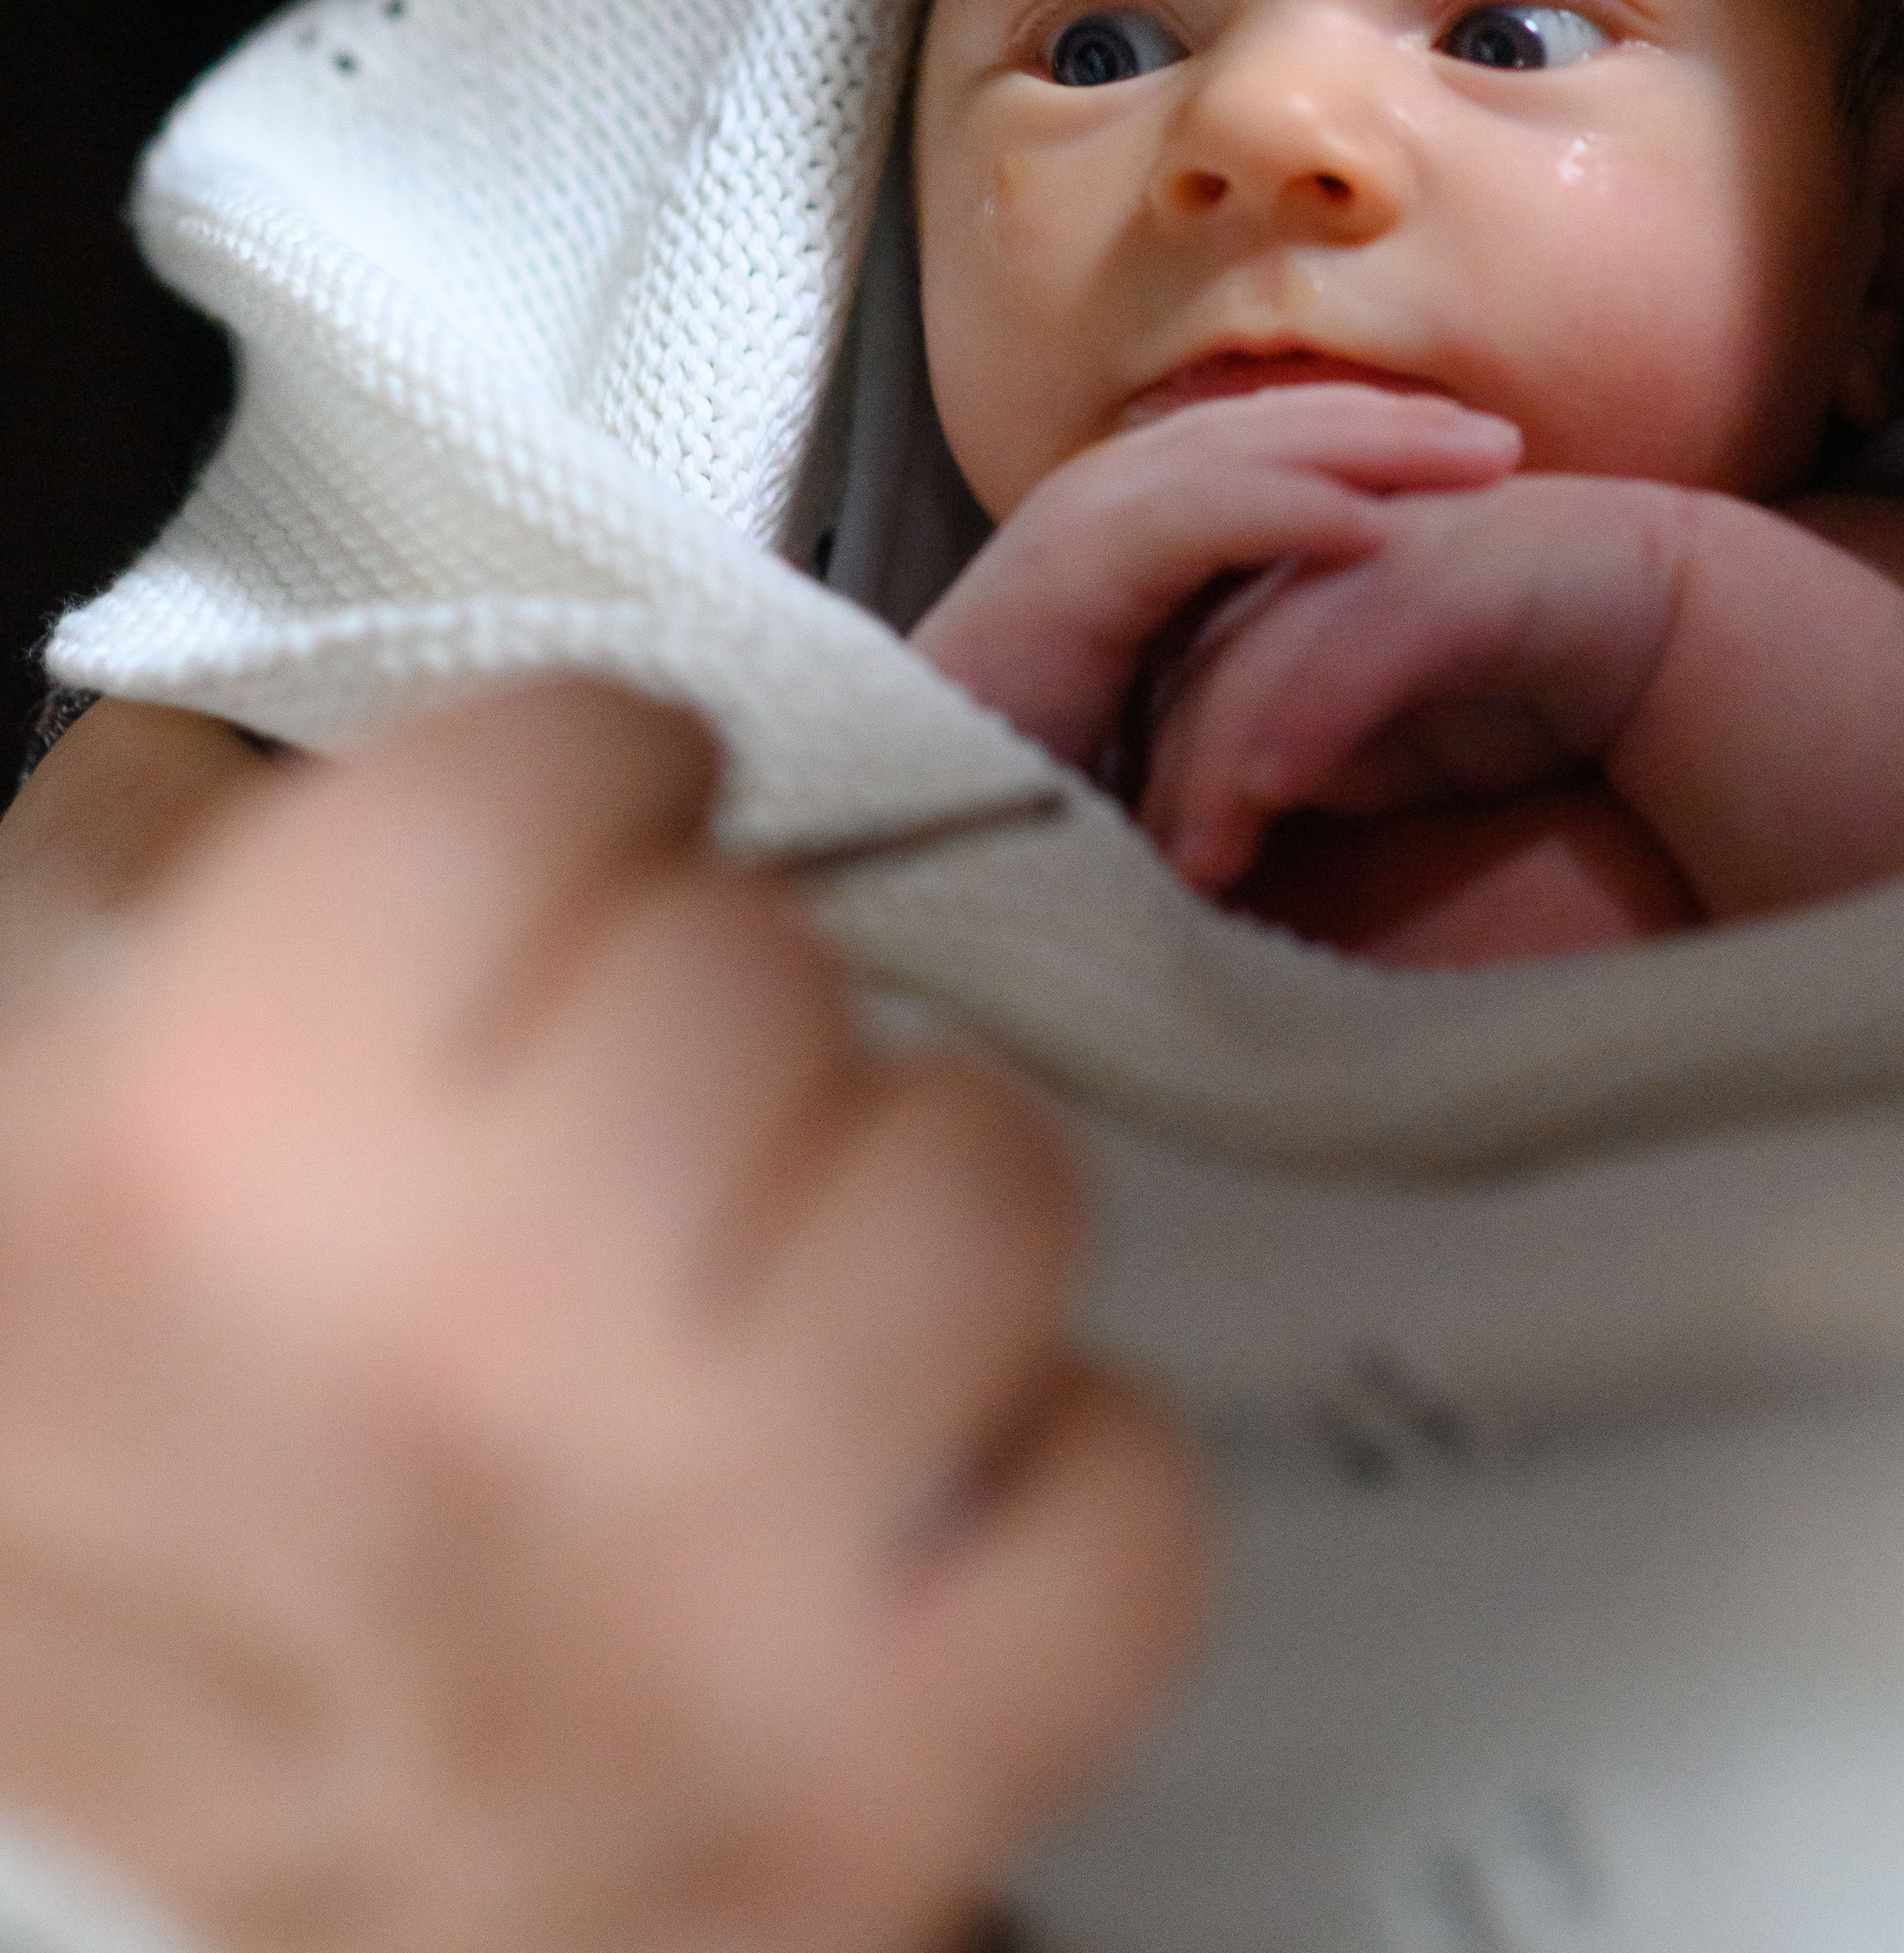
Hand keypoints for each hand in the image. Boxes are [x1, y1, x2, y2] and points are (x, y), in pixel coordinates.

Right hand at [0, 685, 1203, 1952]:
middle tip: (630, 1093)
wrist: (31, 1923)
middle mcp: (474, 1344)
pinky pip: (1121, 1507)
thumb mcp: (42, 1088)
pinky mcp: (855, 1801)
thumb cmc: (67, 1475)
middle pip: (771, 960)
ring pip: (984, 1177)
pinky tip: (904, 1455)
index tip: (599, 823)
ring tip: (770, 1262)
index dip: (592, 779)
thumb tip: (537, 743)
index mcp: (234, 1131)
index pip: (583, 758)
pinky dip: (1050, 1463)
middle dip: (699, 994)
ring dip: (885, 1189)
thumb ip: (257, 855)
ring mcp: (691, 1594)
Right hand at [910, 384, 1518, 769]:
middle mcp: (1098, 506)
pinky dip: (1288, 515)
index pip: (1264, 451)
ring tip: (1483, 459)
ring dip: (1371, 447)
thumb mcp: (1160, 712)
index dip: (1372, 445)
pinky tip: (1379, 526)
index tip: (1480, 465)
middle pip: (1268, 428)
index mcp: (1124, 531)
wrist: (898, 839)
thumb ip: (1230, 668)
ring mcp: (1073, 531)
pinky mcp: (1060, 579)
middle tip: (1509, 442)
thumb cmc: (1028, 799)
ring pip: (1244, 452)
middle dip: (1393, 426)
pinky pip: (1194, 521)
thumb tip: (1342, 670)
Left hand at [1136, 477, 1684, 892]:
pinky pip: (1350, 641)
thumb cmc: (1511, 688)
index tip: (1107, 871)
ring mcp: (1366, 550)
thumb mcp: (1377, 750)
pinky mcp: (1435, 563)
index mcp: (1274, 587)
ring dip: (1215, 763)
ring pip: (1253, 655)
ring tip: (1195, 863)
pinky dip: (1306, 713)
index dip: (1137, 774)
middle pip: (1185, 666)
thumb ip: (1294, 763)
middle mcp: (1304, 558)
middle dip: (1156, 779)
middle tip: (1131, 883)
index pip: (1166, 683)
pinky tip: (1273, 789)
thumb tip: (1210, 833)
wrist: (1654, 624)